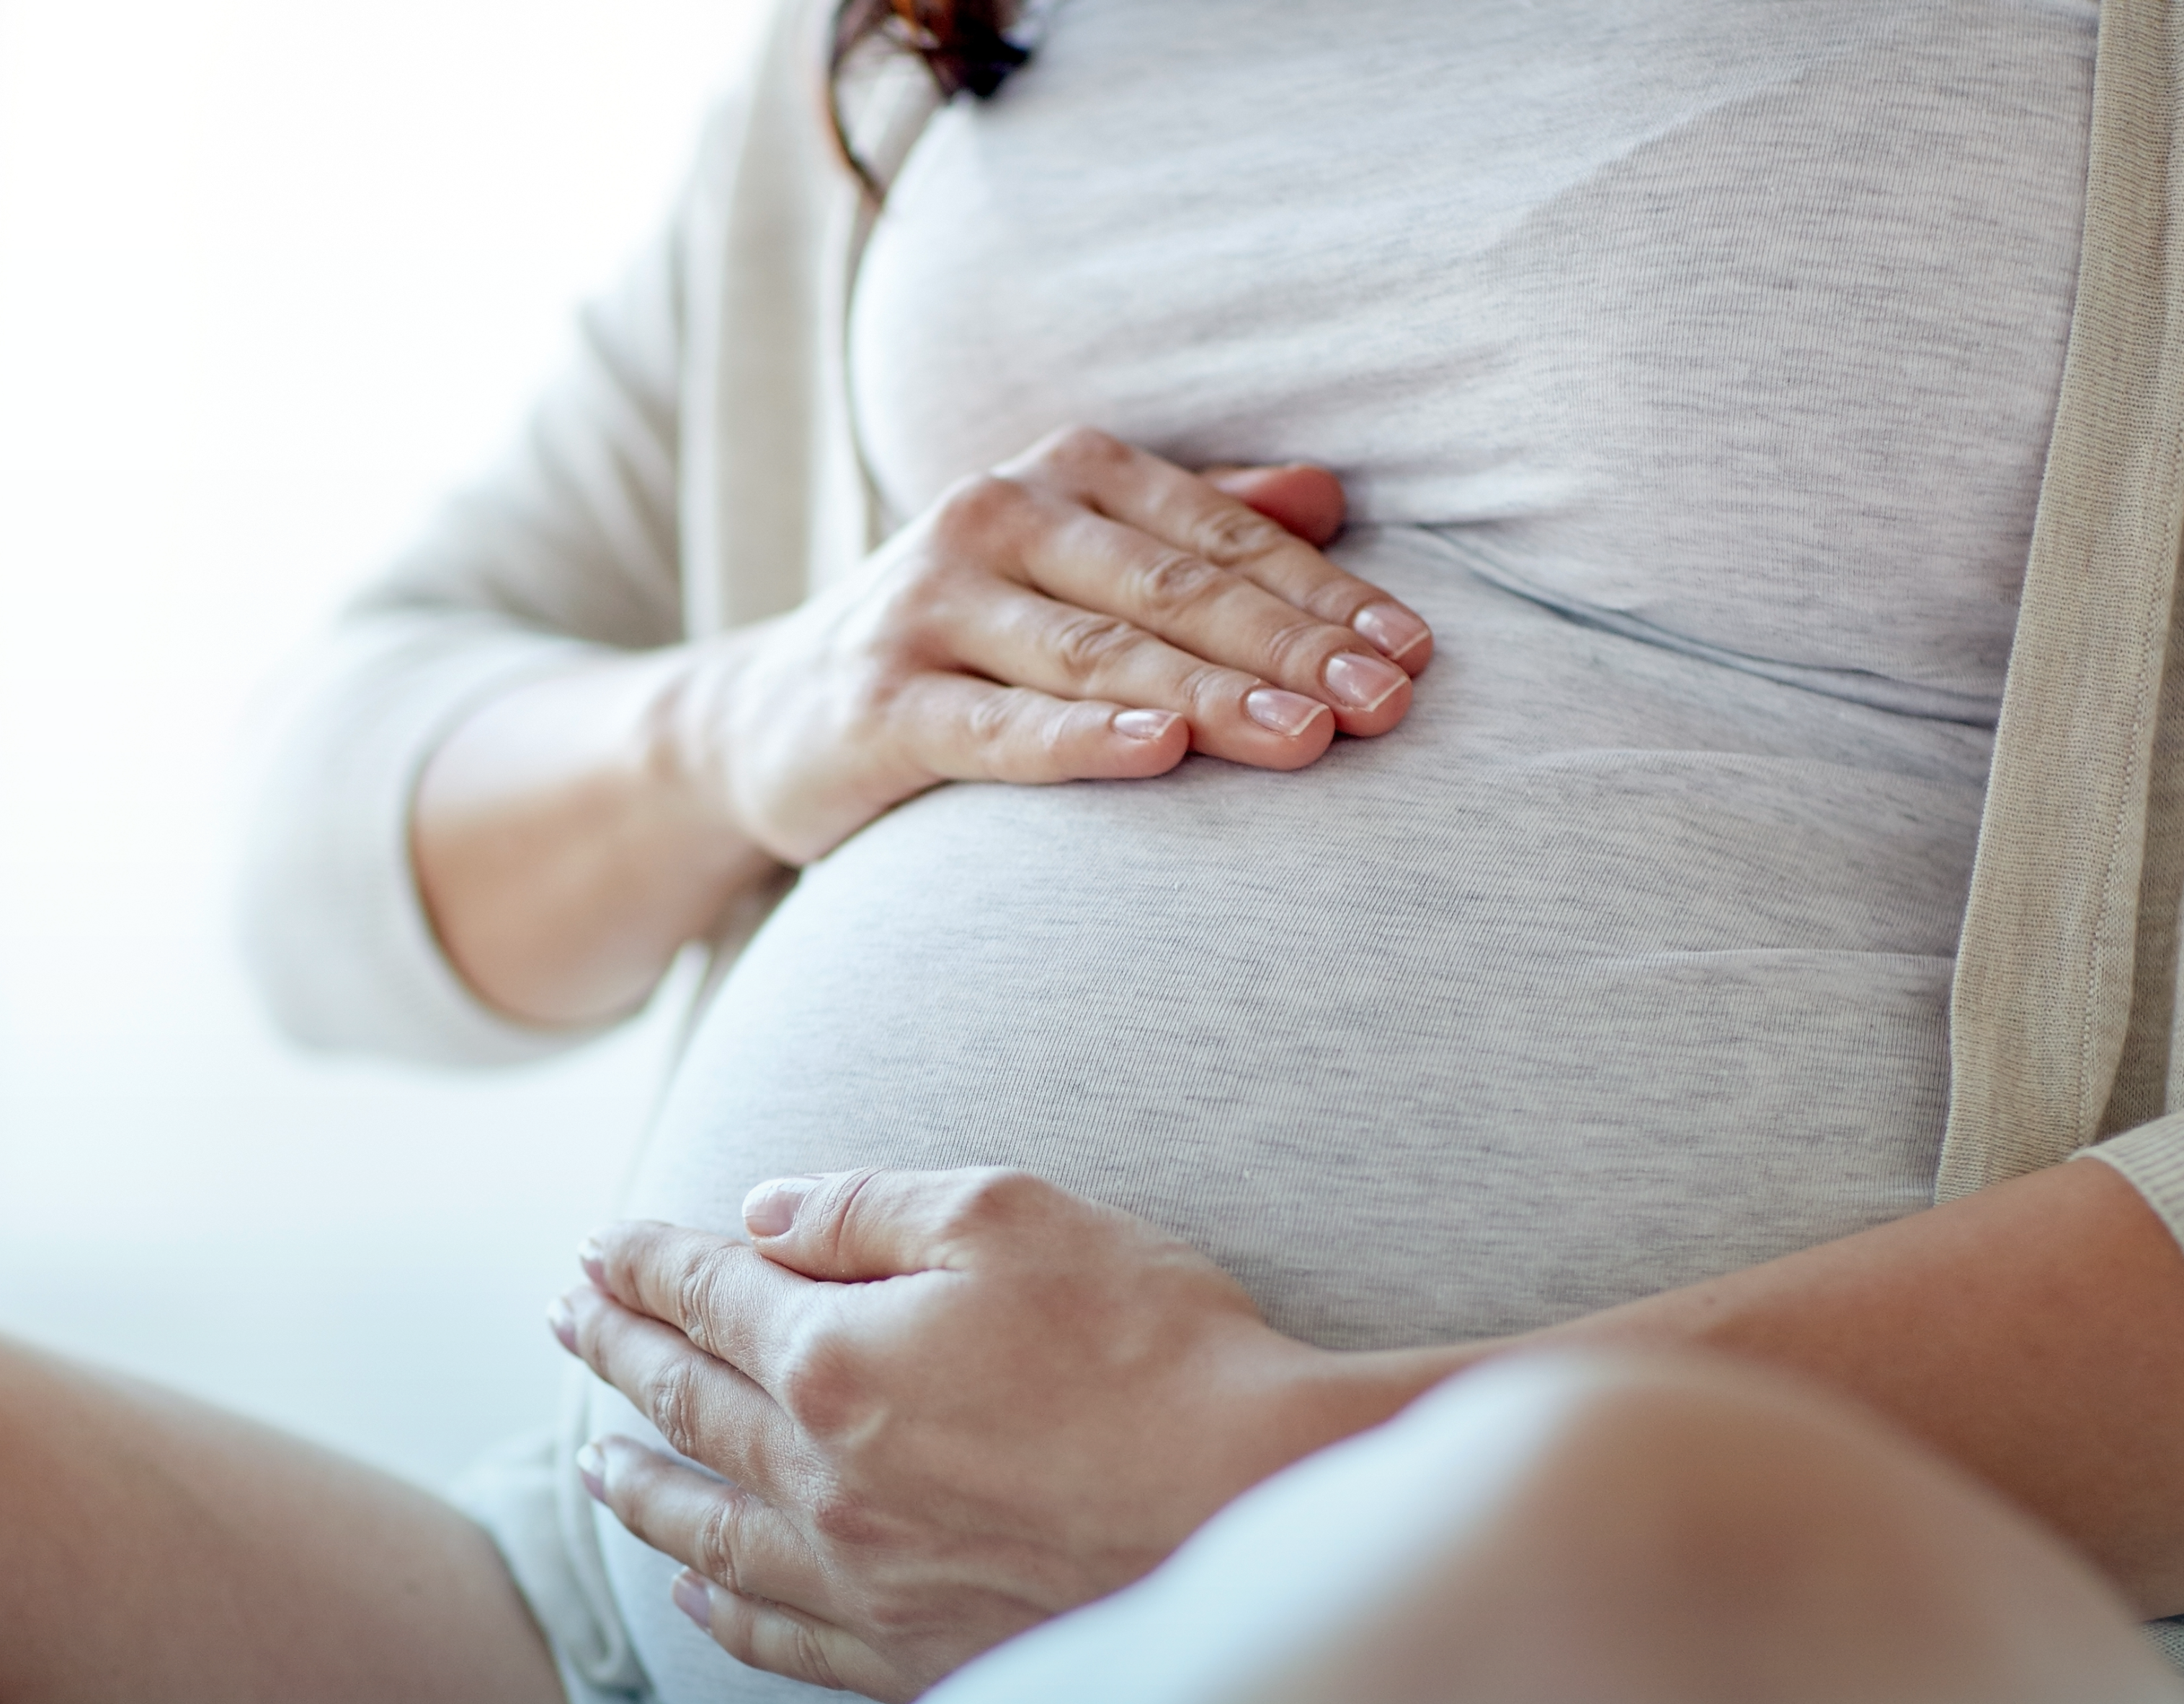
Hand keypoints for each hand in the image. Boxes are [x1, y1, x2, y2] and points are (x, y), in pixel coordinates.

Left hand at [550, 1167, 1404, 1703]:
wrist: (1262, 1507)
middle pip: (688, 1403)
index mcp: (834, 1359)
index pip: (706, 1294)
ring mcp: (863, 1576)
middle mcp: (823, 1477)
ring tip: (592, 1461)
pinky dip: (720, 1609)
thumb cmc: (1156, 1345)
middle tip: (567, 1320)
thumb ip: (869, 1209)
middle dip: (618, 1351)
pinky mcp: (913, 1652)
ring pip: (707, 1529)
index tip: (599, 1247)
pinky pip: (779, 1634)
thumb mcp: (1013, 1216)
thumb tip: (760, 1214)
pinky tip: (690, 1593)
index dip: (645, 1262)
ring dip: (639, 1484)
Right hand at [673, 428, 1432, 869]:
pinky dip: (1081, 738)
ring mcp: (928, 607)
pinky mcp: (877, 701)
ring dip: (1214, 695)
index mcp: (1063, 473)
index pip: (1222, 536)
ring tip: (1311, 738)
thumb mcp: (1074, 566)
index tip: (1416, 653)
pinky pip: (996, 726)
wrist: (767, 719)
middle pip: (1175, 589)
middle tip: (1391, 705)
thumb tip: (1327, 495)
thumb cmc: (960, 644)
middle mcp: (993, 517)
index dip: (1326, 596)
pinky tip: (1159, 750)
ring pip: (1100, 652)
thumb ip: (1194, 526)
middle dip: (1294, 649)